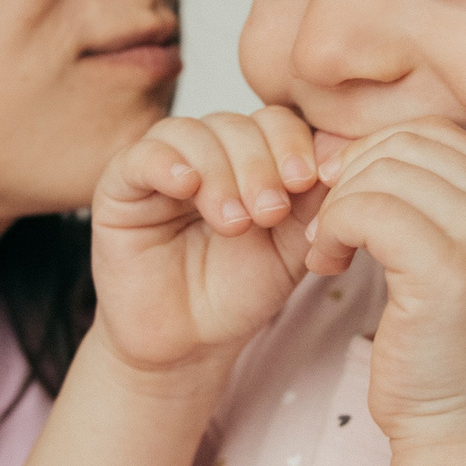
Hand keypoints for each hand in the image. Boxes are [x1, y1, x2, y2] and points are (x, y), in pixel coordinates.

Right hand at [89, 107, 323, 373]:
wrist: (189, 343)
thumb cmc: (238, 294)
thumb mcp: (292, 246)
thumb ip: (315, 201)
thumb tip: (344, 153)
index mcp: (251, 157)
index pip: (274, 122)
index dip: (293, 144)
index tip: (308, 181)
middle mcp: (208, 152)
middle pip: (236, 124)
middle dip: (260, 164)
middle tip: (271, 212)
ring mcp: (163, 165)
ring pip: (192, 134)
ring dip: (220, 173)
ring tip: (234, 223)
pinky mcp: (120, 187)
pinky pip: (140, 156)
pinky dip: (166, 163)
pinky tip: (187, 187)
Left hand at [303, 119, 465, 445]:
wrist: (465, 426)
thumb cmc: (445, 347)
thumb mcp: (450, 256)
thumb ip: (422, 198)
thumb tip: (346, 145)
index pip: (431, 133)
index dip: (372, 156)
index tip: (345, 201)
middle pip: (404, 145)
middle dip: (349, 178)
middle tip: (329, 229)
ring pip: (380, 174)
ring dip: (335, 208)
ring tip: (327, 251)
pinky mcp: (451, 272)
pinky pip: (367, 211)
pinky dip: (332, 230)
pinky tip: (327, 264)